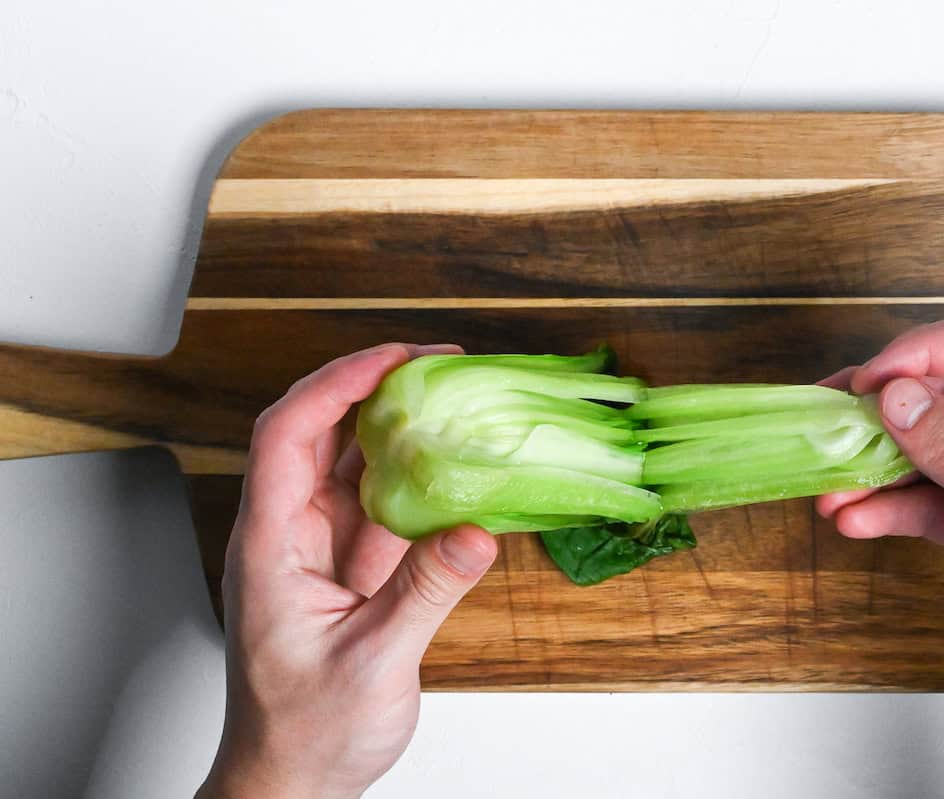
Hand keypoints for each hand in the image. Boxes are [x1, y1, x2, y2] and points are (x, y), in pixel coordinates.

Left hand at [197, 344, 498, 798]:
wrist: (292, 779)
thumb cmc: (304, 733)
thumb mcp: (372, 663)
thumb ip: (424, 593)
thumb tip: (475, 532)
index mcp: (270, 546)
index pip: (287, 436)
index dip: (335, 385)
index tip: (391, 358)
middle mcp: (289, 534)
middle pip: (318, 434)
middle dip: (370, 386)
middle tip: (433, 362)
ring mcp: (319, 548)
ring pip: (351, 463)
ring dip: (395, 427)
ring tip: (448, 398)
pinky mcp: (350, 567)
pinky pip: (380, 504)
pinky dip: (415, 477)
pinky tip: (452, 467)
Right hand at [817, 310, 943, 791]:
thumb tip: (896, 396)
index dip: (924, 351)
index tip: (871, 380)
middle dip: (886, 414)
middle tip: (830, 425)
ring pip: (927, 450)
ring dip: (875, 468)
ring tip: (830, 487)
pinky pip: (924, 501)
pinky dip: (887, 508)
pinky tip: (853, 519)